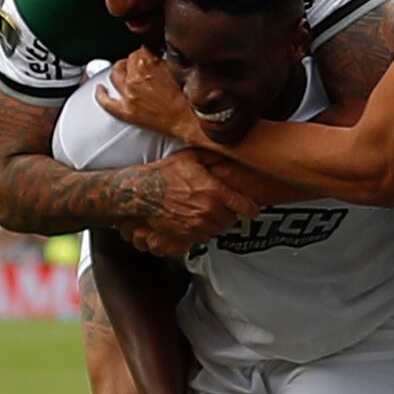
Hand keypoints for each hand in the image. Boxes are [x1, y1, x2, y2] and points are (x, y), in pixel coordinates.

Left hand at [97, 51, 193, 142]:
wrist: (192, 122)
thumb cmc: (191, 100)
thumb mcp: (180, 70)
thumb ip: (166, 59)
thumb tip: (159, 53)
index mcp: (149, 63)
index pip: (142, 49)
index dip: (148, 52)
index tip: (152, 54)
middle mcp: (135, 78)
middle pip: (129, 60)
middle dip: (136, 61)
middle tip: (146, 65)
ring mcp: (129, 95)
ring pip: (115, 75)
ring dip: (120, 70)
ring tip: (125, 70)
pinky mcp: (126, 112)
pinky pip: (106, 102)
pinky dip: (101, 94)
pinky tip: (100, 89)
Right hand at [119, 151, 268, 257]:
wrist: (141, 192)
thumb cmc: (165, 174)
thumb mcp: (192, 158)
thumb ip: (213, 158)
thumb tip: (228, 155)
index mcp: (214, 192)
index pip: (245, 207)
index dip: (250, 208)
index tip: (251, 208)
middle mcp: (209, 211)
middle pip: (232, 221)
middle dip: (229, 214)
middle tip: (222, 207)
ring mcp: (197, 225)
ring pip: (219, 230)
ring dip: (216, 224)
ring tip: (208, 213)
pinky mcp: (186, 235)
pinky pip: (204, 238)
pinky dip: (203, 232)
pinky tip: (198, 221)